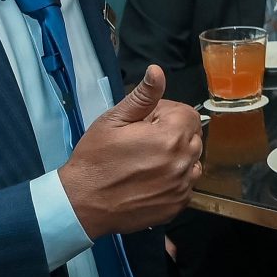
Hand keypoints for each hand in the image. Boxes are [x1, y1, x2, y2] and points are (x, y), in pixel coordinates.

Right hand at [59, 65, 206, 239]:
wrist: (83, 203)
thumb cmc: (95, 159)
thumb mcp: (113, 121)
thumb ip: (142, 96)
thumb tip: (157, 72)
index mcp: (171, 137)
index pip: (188, 114)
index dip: (167, 114)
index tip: (146, 122)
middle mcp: (183, 162)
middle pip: (193, 137)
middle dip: (174, 133)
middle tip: (144, 141)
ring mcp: (182, 187)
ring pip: (192, 162)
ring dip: (177, 157)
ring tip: (148, 161)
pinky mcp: (177, 205)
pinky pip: (186, 185)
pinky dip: (175, 180)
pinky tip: (151, 180)